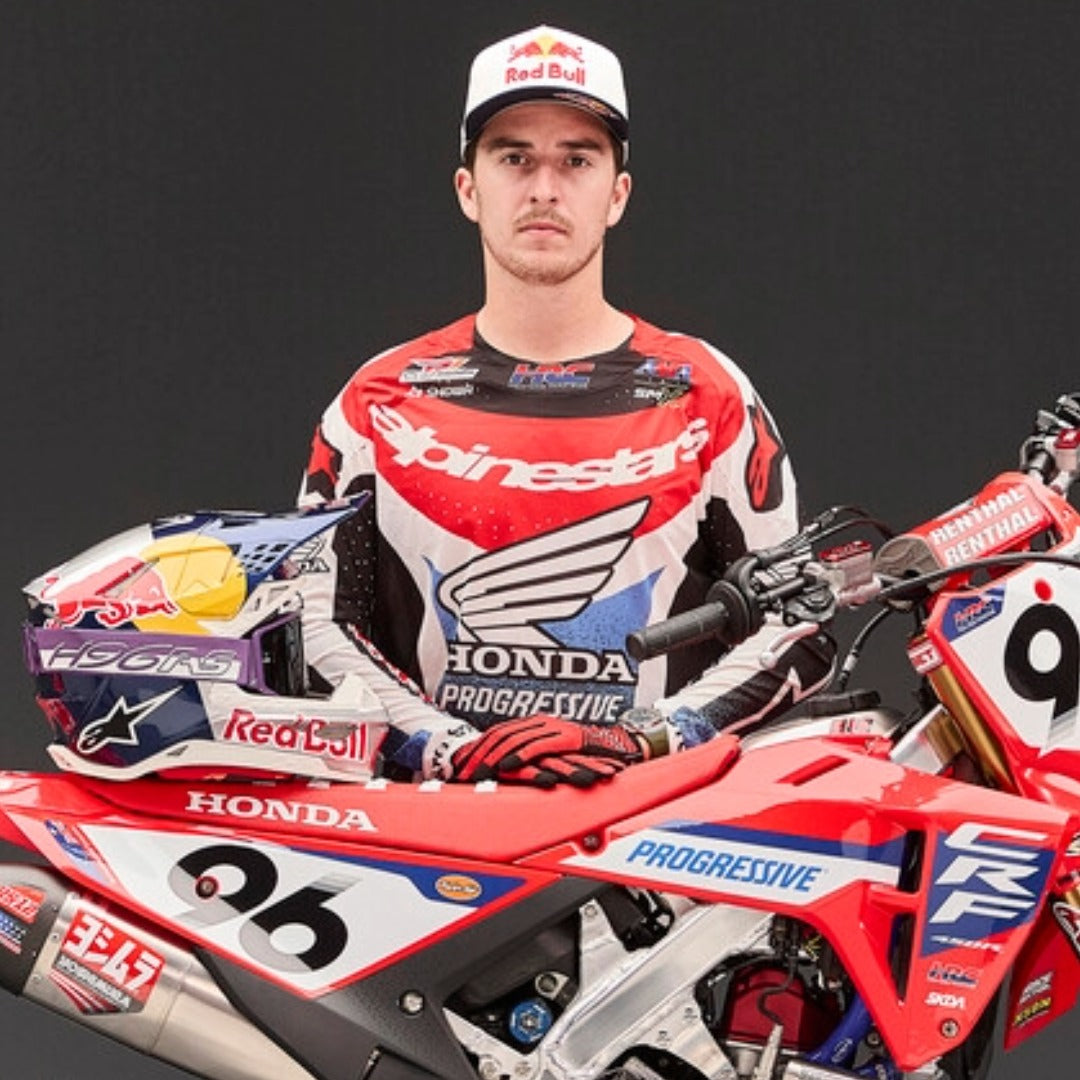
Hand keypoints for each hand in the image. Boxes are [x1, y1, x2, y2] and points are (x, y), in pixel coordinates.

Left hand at [447, 715, 644, 785]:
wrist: (617, 747)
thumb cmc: (585, 756)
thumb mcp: (552, 756)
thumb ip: (531, 759)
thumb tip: (505, 774)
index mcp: (534, 724)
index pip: (497, 733)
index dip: (478, 749)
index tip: (462, 767)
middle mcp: (540, 722)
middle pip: (500, 734)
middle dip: (479, 754)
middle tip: (463, 773)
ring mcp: (553, 728)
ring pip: (513, 739)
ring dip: (493, 757)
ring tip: (479, 773)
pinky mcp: (566, 738)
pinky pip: (537, 746)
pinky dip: (519, 756)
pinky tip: (505, 767)